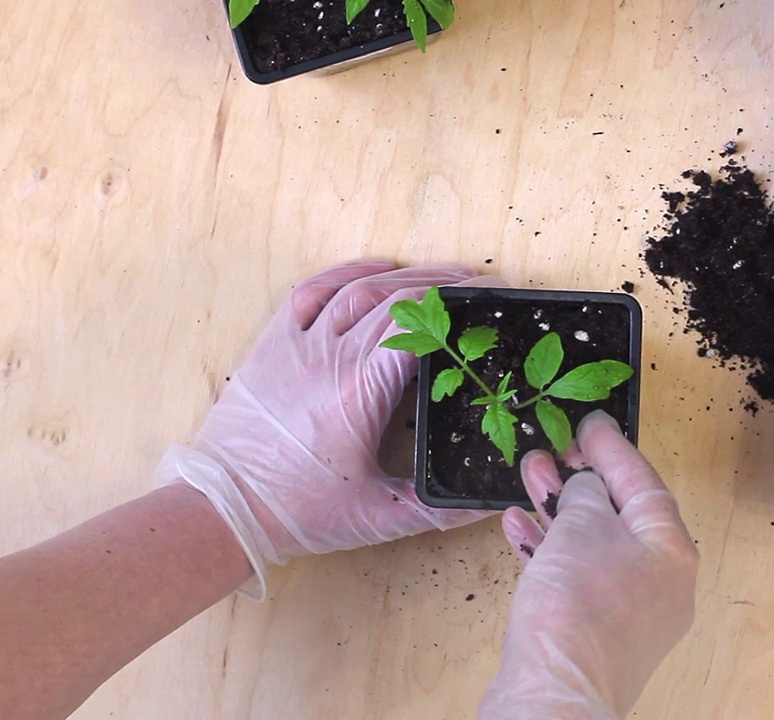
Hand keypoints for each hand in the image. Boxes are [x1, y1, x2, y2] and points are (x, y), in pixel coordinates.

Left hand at [156, 260, 500, 599]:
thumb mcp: (379, 517)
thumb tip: (491, 499)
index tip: (493, 301)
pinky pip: (312, 291)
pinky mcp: (272, 344)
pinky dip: (349, 271)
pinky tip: (379, 267)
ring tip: (444, 275)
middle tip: (481, 287)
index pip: (420, 329)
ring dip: (406, 276)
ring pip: (359, 289)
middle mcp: (331, 357)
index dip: (461, 307)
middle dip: (445, 287)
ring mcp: (298, 345)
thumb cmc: (299, 513)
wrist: (223, 509)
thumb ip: (440, 509)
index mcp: (362, 393)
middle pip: (397, 300)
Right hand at [478, 411, 698, 718]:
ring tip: (526, 478)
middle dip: (580, 478)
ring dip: (558, 508)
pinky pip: (574, 576)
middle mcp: (659, 581)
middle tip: (550, 450)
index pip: (645, 483)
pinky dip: (549, 549)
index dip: (613, 449)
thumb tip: (586, 489)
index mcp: (671, 551)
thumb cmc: (577, 606)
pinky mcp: (591, 633)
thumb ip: (586, 494)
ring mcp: (626, 612)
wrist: (552, 697)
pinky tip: (517, 527)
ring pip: (593, 543)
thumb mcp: (582, 527)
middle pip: (619, 513)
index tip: (589, 423)